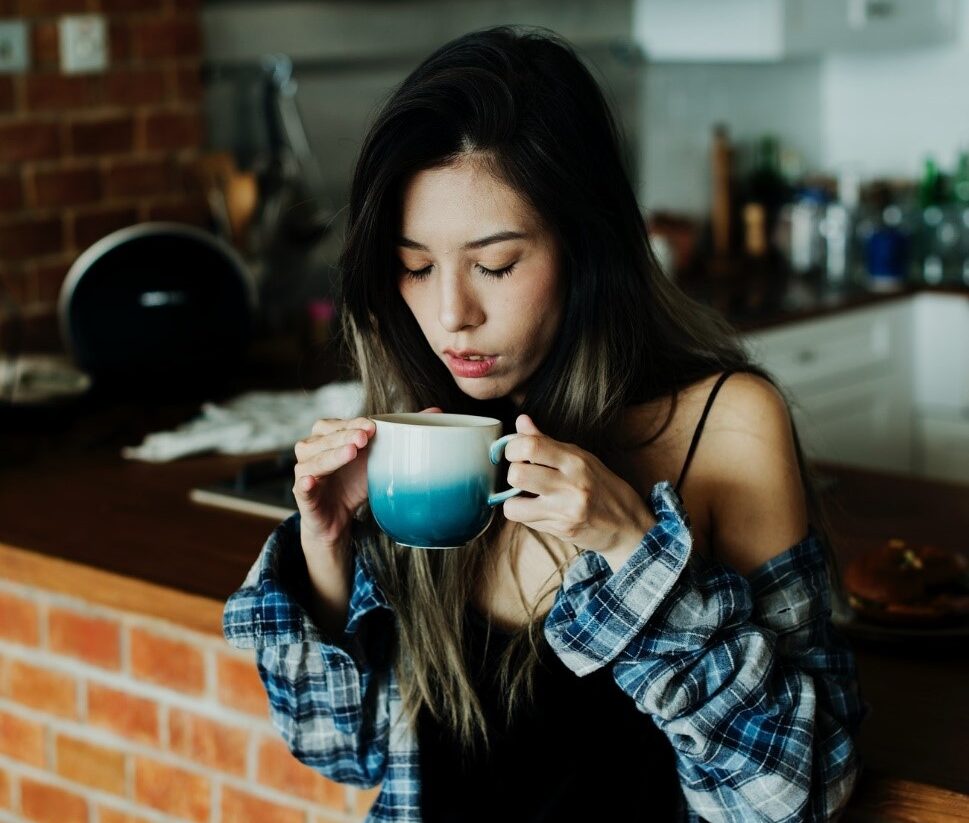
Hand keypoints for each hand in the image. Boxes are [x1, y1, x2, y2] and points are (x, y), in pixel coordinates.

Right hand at [293, 407, 442, 548]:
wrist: (339, 519)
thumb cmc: (355, 483)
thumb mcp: (381, 459)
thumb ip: (403, 434)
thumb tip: (438, 411)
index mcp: (329, 436)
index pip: (338, 424)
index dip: (354, 424)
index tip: (373, 426)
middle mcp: (313, 450)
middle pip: (324, 438)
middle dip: (344, 436)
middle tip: (364, 438)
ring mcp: (305, 472)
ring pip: (313, 459)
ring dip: (330, 455)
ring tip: (350, 453)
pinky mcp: (303, 496)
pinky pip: (301, 486)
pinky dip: (305, 481)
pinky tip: (311, 479)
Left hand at [501, 414, 655, 568]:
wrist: (629, 526)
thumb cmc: (604, 488)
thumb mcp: (582, 458)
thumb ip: (547, 442)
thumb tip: (521, 422)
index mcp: (575, 460)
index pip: (531, 446)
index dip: (512, 448)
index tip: (514, 452)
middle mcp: (570, 484)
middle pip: (517, 474)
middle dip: (512, 473)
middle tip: (521, 474)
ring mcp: (565, 510)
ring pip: (513, 505)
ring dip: (514, 500)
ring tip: (526, 496)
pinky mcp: (561, 530)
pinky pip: (525, 521)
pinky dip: (526, 515)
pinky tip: (539, 510)